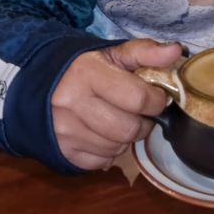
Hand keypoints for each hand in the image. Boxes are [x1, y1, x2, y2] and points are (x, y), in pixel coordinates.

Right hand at [51, 39, 183, 171]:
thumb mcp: (113, 54)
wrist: (37, 84)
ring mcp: (65, 131)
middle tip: (140, 113)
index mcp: (87, 74)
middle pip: (129, 129)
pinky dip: (109, 151)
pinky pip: (101, 161)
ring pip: (117, 148)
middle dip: (143, 122)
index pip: (139, 98)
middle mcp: (72, 104)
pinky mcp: (63, 152)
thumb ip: (145, 52)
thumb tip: (176, 51)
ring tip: (120, 120)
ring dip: (126, 137)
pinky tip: (103, 134)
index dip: (156, 100)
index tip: (155, 96)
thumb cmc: (84, 68)